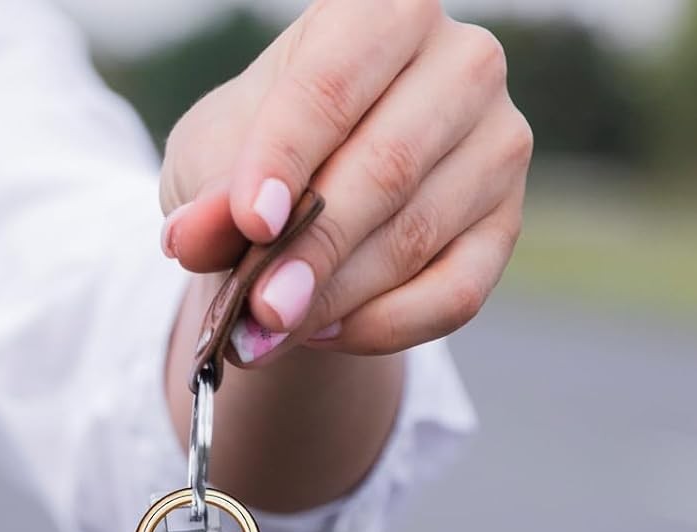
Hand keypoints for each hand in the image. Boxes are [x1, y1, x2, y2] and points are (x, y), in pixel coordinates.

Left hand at [159, 0, 531, 362]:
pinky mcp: (506, 224)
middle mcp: (461, 63)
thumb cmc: (258, 158)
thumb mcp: (211, 162)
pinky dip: (385, 327)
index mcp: (380, 13)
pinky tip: (325, 335)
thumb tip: (190, 239)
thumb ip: (206, 195)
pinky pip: (455, 293)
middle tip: (260, 312)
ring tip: (271, 334)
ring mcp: (498, 143)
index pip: (331, 85)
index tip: (251, 222)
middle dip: (313, 251)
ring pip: (416, 237)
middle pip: (385, 168)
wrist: (307, 202)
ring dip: (336, 299)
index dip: (287, 157)